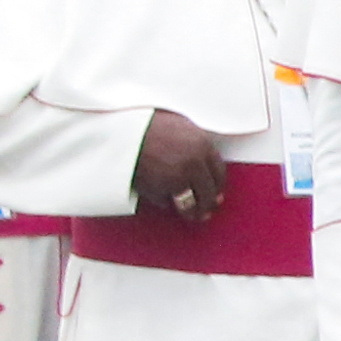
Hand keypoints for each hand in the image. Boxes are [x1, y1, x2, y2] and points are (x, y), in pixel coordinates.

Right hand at [131, 107, 226, 226]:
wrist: (121, 131)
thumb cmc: (148, 124)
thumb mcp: (180, 124)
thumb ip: (197, 141)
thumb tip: (207, 160)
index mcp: (202, 144)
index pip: (219, 173)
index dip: (218, 186)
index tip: (216, 194)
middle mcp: (194, 163)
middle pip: (208, 193)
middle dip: (207, 204)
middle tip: (206, 211)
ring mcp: (177, 178)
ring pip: (190, 204)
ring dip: (191, 212)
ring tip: (192, 216)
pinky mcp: (160, 190)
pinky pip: (166, 202)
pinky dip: (164, 202)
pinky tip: (163, 199)